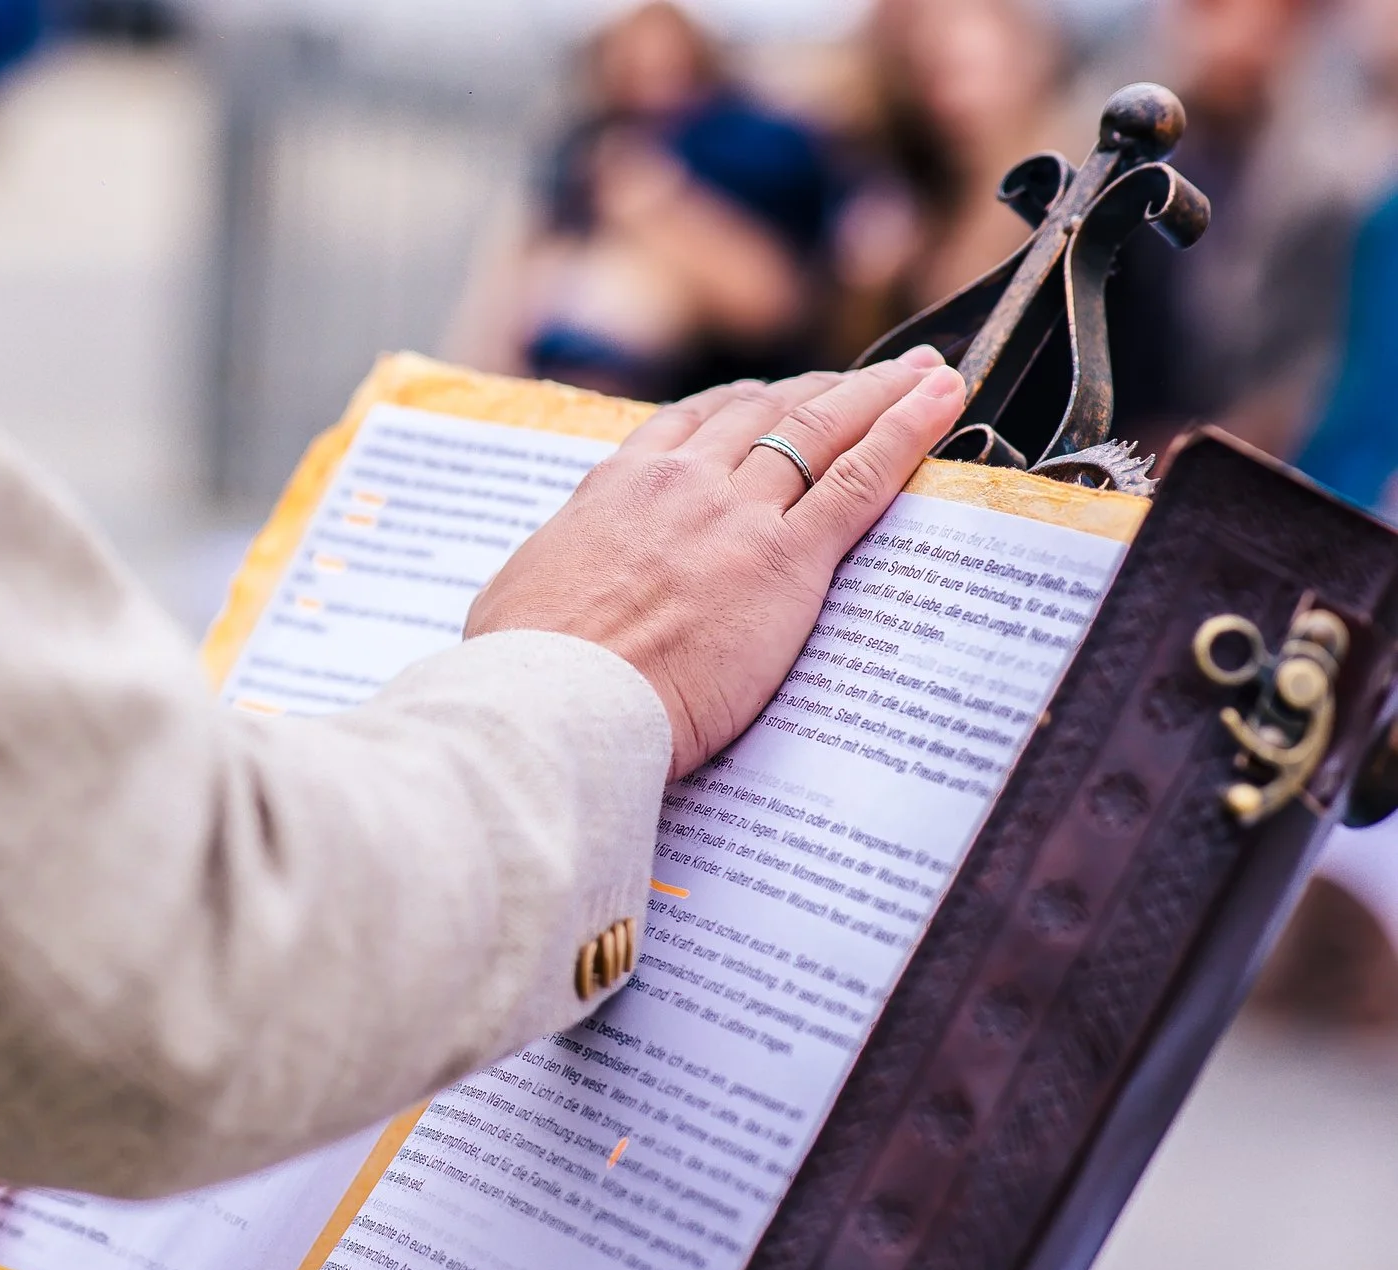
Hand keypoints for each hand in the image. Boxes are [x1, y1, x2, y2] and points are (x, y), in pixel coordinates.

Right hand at [465, 349, 966, 776]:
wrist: (556, 704)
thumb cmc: (524, 671)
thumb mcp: (520, 596)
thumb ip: (556, 573)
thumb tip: (546, 590)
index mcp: (613, 490)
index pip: (689, 424)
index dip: (742, 406)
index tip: (772, 398)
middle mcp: (679, 484)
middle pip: (765, 414)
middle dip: (822, 389)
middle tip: (869, 375)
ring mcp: (735, 514)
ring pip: (820, 428)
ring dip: (879, 392)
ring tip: (924, 373)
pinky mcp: (785, 559)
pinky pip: (860, 478)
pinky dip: (908, 430)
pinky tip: (941, 402)